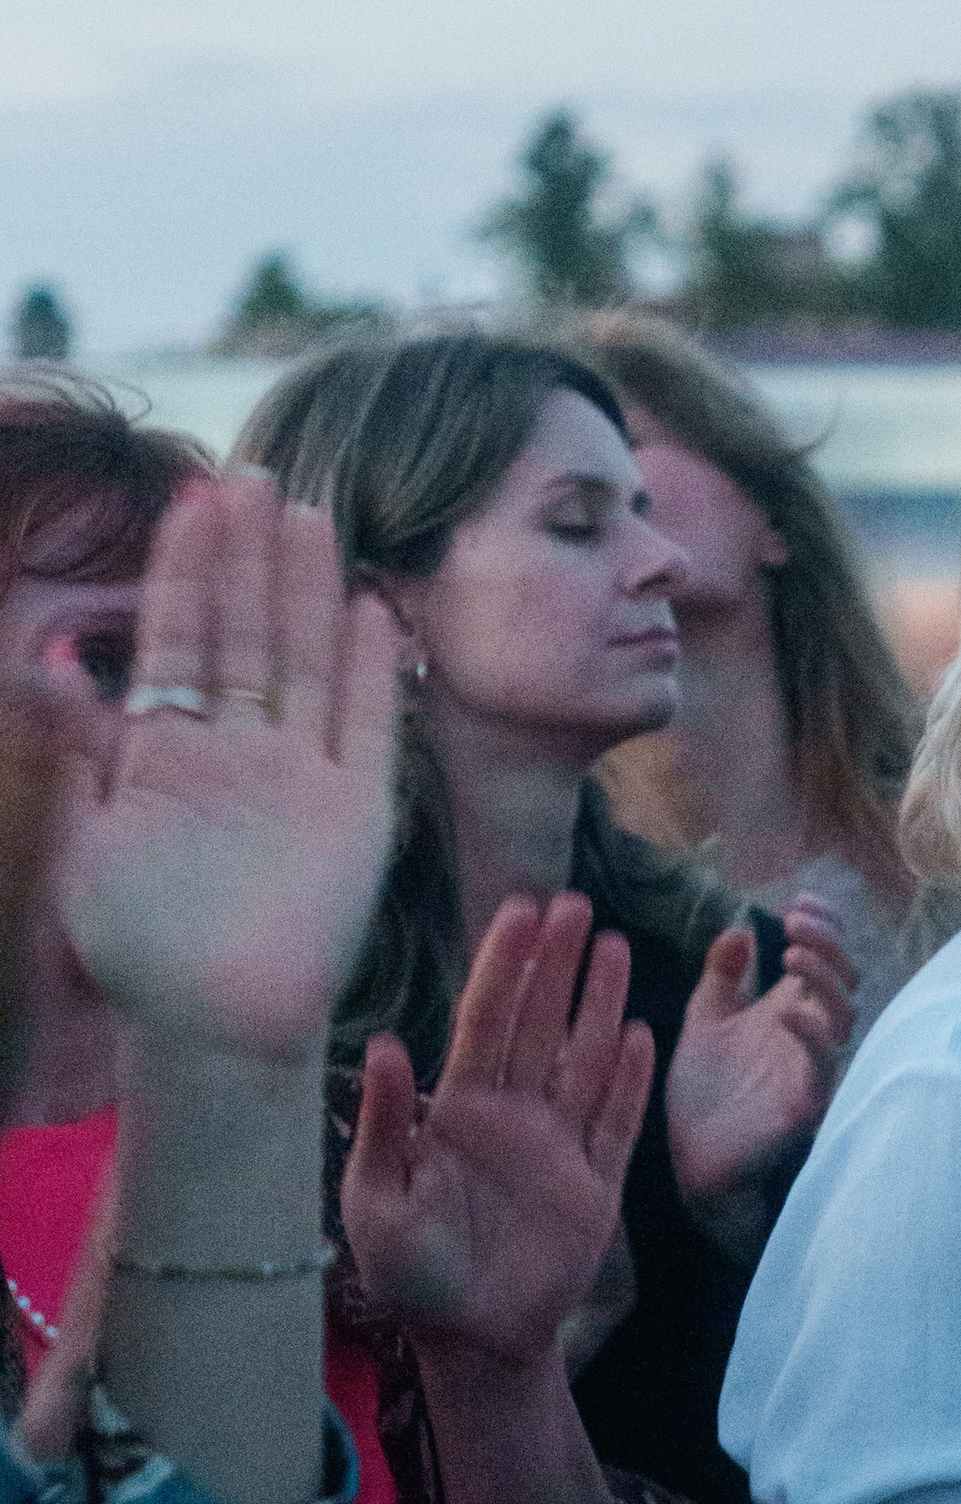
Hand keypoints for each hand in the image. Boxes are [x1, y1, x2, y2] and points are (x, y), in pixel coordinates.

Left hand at [54, 474, 397, 1067]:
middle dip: (249, 558)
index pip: (182, 641)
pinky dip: (372, 670)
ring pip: (307, 662)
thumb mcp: (83, 840)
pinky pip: (369, 726)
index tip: (190, 501)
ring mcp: (302, 776)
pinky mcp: (358, 811)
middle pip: (248, 635)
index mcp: (172, 752)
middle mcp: (240, 751)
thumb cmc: (139, 948)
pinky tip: (373, 610)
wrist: (213, 1026)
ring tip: (308, 515)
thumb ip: (73, 752)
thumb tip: (44, 660)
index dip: (187, 571)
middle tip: (251, 478)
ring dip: (309, 590)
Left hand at [343, 899, 655, 1368]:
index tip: (520, 909)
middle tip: (575, 903)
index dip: (503, 965)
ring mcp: (558, 1146)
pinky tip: (640, 1034)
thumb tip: (383, 1043)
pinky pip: (616, 1122)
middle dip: (556, 964)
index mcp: (457, 1111)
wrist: (472, 1344)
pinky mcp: (595, 1185)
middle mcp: (511, 1115)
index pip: (485, 1020)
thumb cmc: (411, 1276)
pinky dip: (628, 1080)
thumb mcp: (377, 1201)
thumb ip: (382, 1125)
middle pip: (539, 1023)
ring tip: (613, 944)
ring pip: (583, 1058)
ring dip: (598, 1004)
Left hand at [664, 896, 854, 1217]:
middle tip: (795, 920)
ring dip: (825, 978)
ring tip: (792, 953)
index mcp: (791, 1007)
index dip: (823, 925)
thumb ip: (722, 976)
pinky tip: (789, 1011)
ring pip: (844, 1014)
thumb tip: (739, 929)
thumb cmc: (702, 1092)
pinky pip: (824, 1065)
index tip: (797, 900)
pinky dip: (813, 1034)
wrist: (687, 1158)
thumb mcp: (704, 1019)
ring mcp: (812, 1067)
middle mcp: (809, 1033)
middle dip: (827, 942)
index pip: (824, 957)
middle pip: (844, 977)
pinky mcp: (807, 1103)